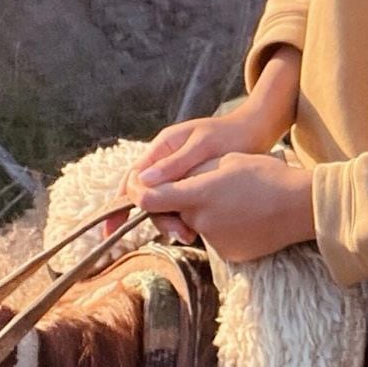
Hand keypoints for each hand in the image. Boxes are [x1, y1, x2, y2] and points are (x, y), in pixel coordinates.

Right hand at [101, 105, 279, 241]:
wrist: (255, 131)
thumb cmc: (230, 135)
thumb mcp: (203, 146)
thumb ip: (175, 164)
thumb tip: (144, 181)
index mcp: (162, 148)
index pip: (133, 178)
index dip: (121, 203)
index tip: (112, 229)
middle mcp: (165, 161)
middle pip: (145, 194)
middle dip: (155, 216)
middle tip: (179, 234)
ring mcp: (177, 173)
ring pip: (161, 201)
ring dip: (169, 220)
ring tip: (190, 234)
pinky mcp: (191, 183)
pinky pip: (176, 202)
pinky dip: (180, 217)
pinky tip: (193, 229)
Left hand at [120, 150, 315, 263]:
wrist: (301, 206)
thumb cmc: (265, 175)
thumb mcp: (225, 162)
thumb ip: (190, 172)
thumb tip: (163, 179)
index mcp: (197, 193)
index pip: (148, 198)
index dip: (137, 193)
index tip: (139, 186)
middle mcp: (200, 221)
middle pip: (173, 212)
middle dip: (181, 201)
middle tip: (208, 187)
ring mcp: (214, 241)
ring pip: (195, 224)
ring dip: (204, 214)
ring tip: (234, 199)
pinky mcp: (228, 254)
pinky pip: (214, 238)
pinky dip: (222, 228)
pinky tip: (244, 216)